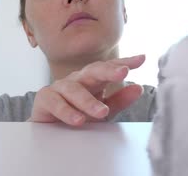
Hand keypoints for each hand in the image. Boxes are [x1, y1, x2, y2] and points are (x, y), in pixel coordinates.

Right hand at [28, 55, 145, 125]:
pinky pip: (56, 103)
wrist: (49, 128)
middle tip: (123, 73)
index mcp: (93, 79)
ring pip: (74, 89)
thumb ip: (119, 100)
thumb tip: (139, 88)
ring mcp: (60, 87)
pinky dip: (67, 112)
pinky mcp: (45, 98)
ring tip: (103, 112)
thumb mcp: (102, 109)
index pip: (109, 67)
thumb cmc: (78, 114)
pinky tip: (78, 120)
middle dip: (108, 71)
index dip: (124, 62)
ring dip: (88, 101)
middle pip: (93, 70)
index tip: (141, 59)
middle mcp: (78, 79)